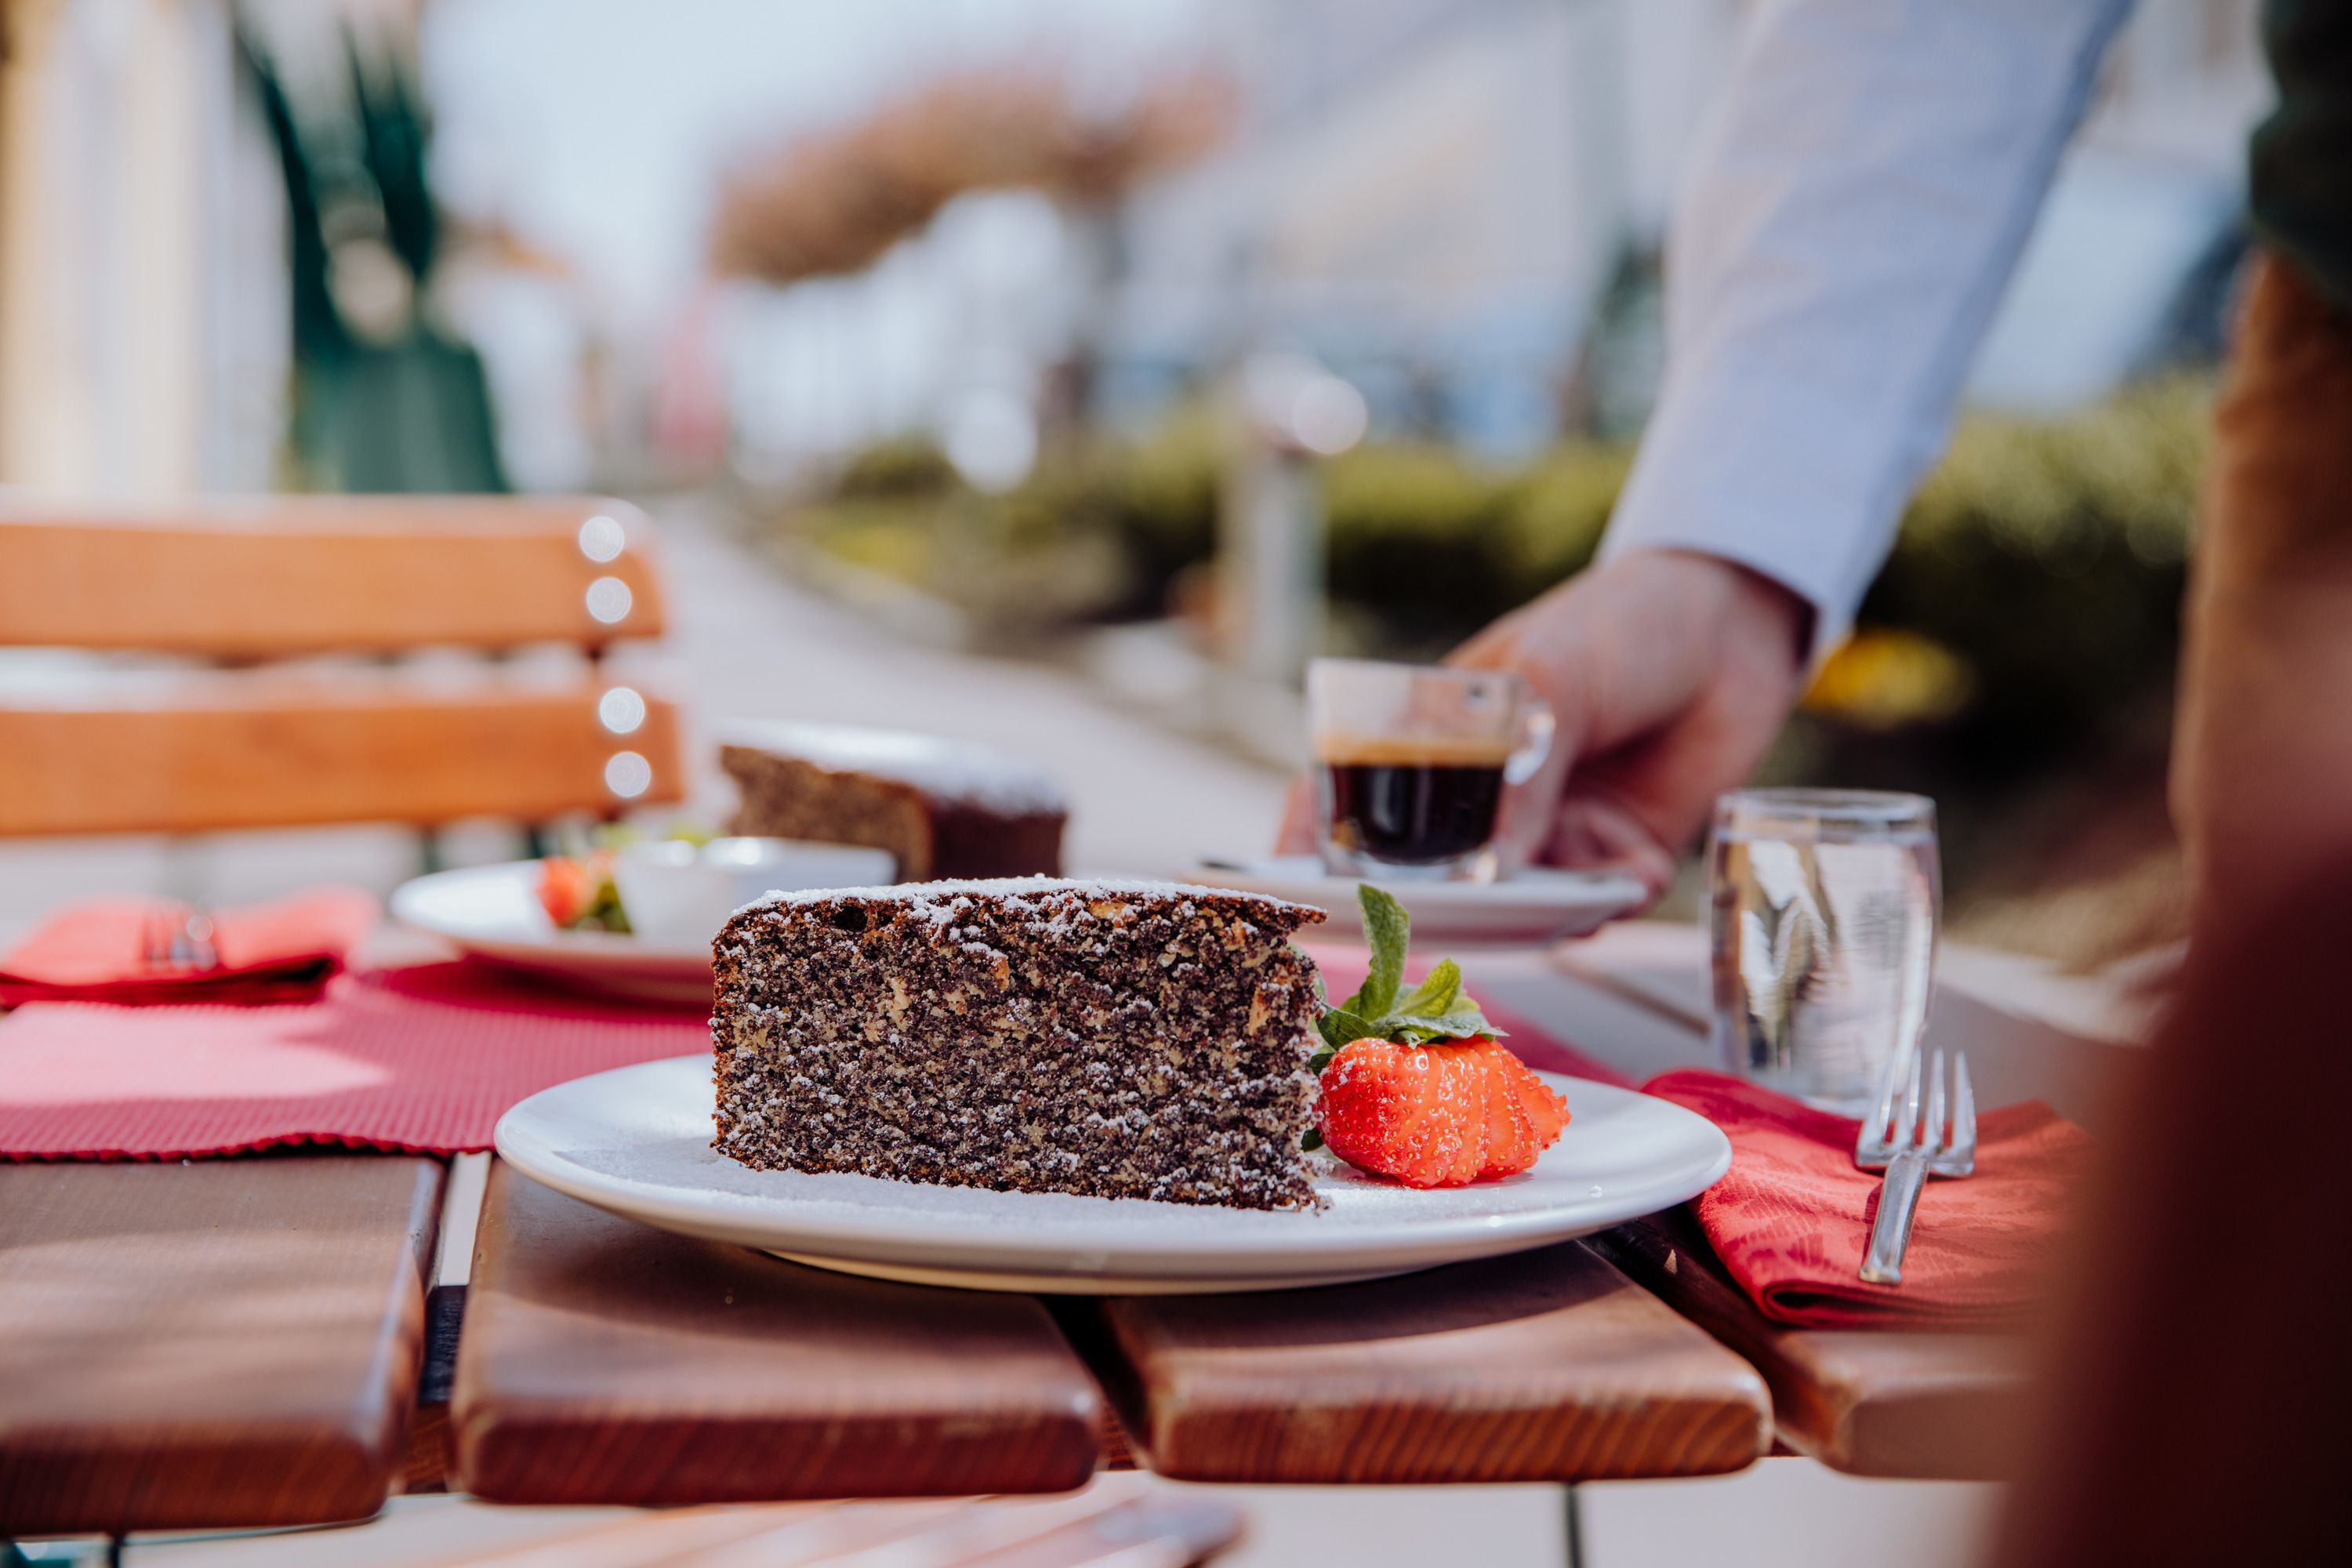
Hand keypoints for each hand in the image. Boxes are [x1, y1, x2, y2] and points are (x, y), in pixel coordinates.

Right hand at [1278, 550, 1810, 902]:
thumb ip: (1520, 770)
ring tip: (1563, 898)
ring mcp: (1546, 833)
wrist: (1732, 622)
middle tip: (1452, 918)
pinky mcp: (1613, 855)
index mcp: (1434, 741)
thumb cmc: (1617, 626)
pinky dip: (1610, 897)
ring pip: (1518, 905)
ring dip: (1539, 911)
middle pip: (1432, 877)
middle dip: (1440, 906)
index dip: (1313, 850)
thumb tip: (1495, 867)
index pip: (1347, 801)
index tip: (1301, 891)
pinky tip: (1632, 867)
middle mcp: (1480, 802)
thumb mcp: (1552, 676)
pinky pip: (1598, 904)